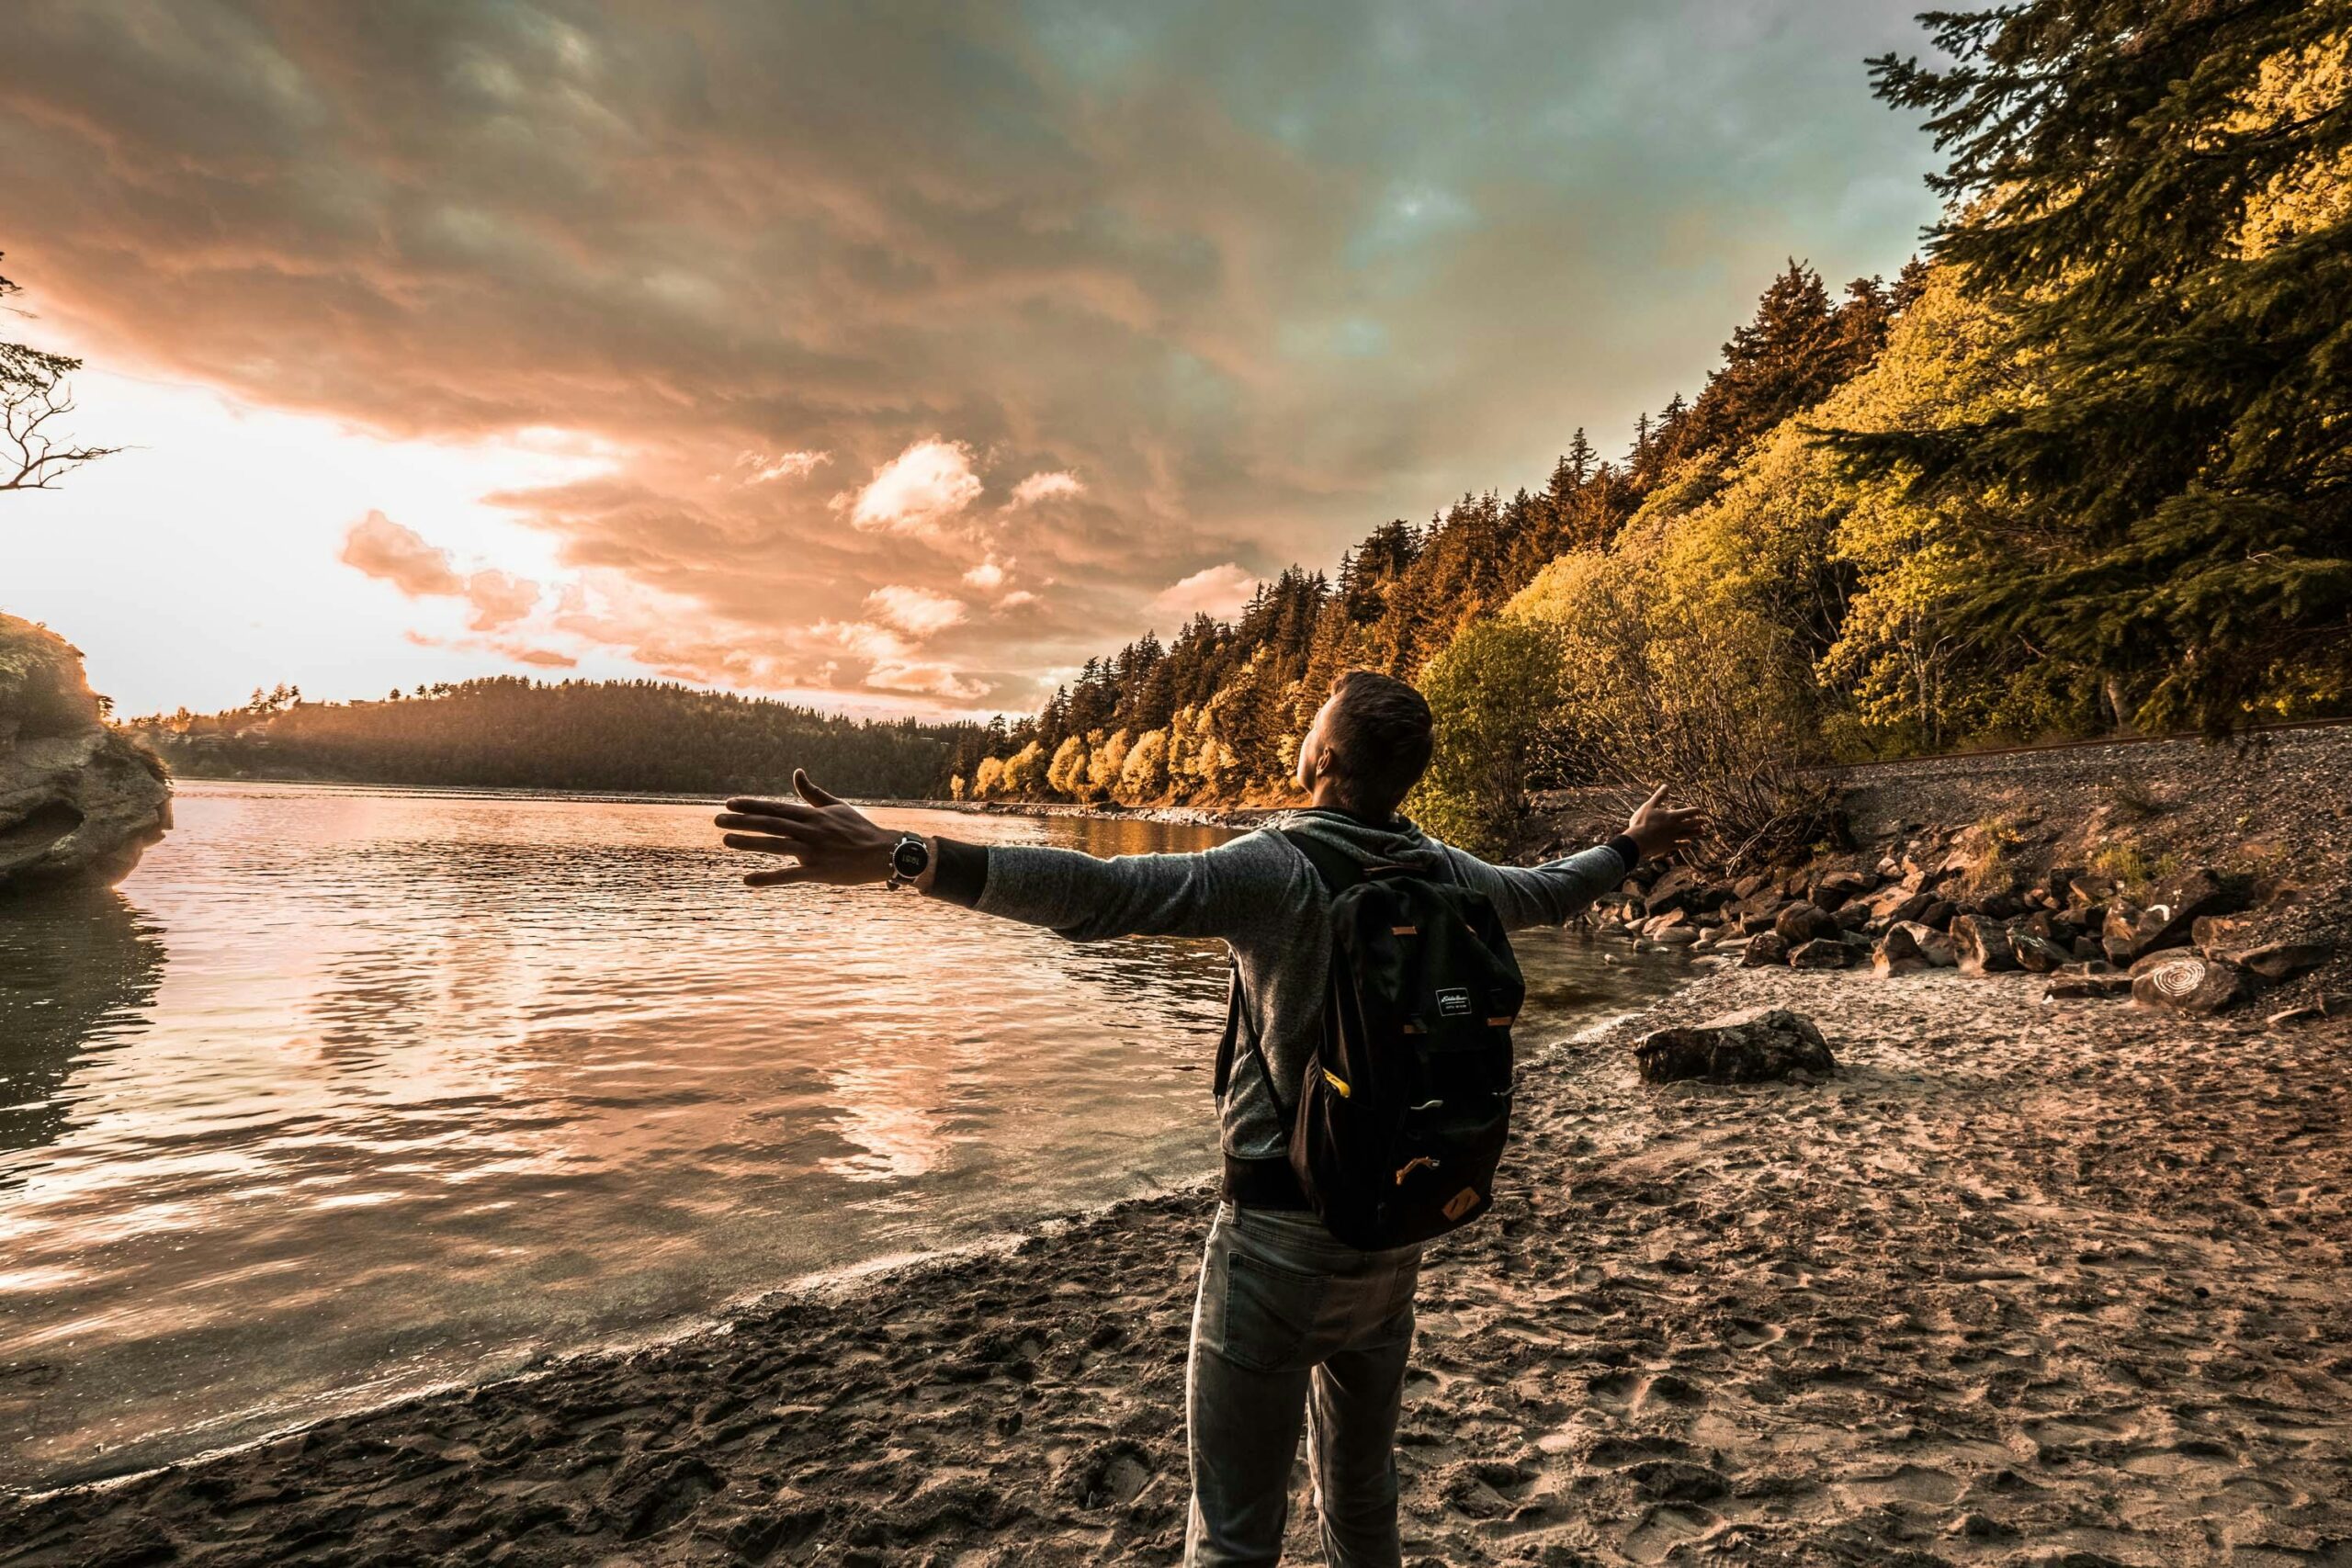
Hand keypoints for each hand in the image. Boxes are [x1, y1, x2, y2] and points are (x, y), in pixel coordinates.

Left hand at [714, 770, 894, 887]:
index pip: (776, 807)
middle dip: (742, 821)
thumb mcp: (836, 806)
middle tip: (717, 820)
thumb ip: (812, 792)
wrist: (883, 853)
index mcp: (813, 815)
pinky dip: (767, 878)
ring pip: (775, 845)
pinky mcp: (818, 872)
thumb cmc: (859, 829)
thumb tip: (796, 772)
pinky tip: (747, 880)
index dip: (751, 805)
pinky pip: (789, 876)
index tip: (729, 803)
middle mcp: (810, 830)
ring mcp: (813, 851)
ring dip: (749, 843)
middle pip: (770, 824)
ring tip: (726, 840)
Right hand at [1626, 784, 1706, 860]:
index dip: (1695, 811)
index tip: (1699, 810)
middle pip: (1691, 824)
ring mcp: (1673, 837)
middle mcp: (1675, 827)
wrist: (1637, 841)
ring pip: (1688, 834)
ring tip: (1701, 831)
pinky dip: (1685, 844)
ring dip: (1695, 833)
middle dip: (1698, 822)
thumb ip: (1659, 796)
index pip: (1688, 812)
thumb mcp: (1649, 806)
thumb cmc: (1641, 822)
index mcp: (1671, 816)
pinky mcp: (1668, 846)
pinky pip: (1679, 845)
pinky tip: (1689, 843)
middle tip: (1704, 821)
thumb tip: (1666, 786)